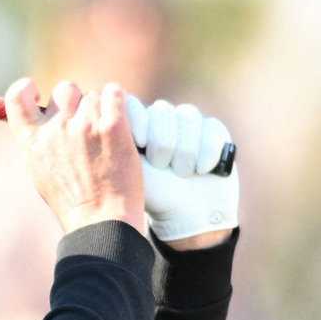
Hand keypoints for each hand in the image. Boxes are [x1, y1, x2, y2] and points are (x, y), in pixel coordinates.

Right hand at [4, 78, 144, 234]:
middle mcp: (56, 128)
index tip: (37, 93)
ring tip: (106, 134)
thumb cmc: (72, 203)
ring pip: (94, 95)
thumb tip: (43, 122)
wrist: (101, 221)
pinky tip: (120, 121)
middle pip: (64, 89)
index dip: (26, 88)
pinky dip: (118, 102)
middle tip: (86, 123)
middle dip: (75, 101)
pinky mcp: (113, 126)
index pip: (16, 96)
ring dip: (101, 108)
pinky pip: (116, 94)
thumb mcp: (42, 173)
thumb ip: (40, 143)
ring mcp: (85, 125)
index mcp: (33, 140)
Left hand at [125, 96, 238, 245]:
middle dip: (163, 142)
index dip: (139, 118)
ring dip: (185, 150)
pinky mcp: (214, 132)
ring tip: (182, 173)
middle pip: (162, 110)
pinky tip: (202, 169)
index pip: (134, 104)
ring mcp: (190, 125)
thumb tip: (105, 119)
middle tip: (161, 166)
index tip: (140, 142)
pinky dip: (207, 151)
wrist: (186, 216)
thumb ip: (117, 143)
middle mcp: (163, 120)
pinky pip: (212, 129)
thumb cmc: (154, 195)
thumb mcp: (130, 170)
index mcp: (138, 126)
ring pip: (188, 117)